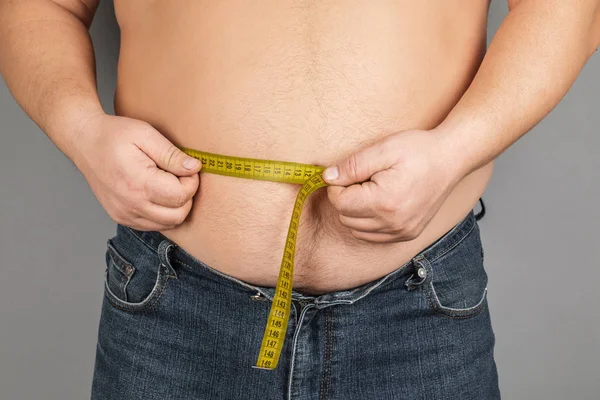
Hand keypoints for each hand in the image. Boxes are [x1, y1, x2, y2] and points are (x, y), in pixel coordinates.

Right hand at [70, 113, 201, 230]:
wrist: (84, 142)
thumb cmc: (114, 135)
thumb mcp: (146, 135)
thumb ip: (172, 155)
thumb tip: (194, 168)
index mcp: (138, 184)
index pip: (181, 196)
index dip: (192, 182)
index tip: (187, 168)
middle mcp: (131, 205)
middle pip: (178, 214)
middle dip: (187, 196)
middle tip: (180, 176)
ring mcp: (124, 215)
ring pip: (168, 224)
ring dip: (176, 206)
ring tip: (168, 184)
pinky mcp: (122, 218)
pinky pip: (153, 225)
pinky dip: (163, 213)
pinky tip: (158, 193)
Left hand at [322, 129, 462, 242]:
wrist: (451, 159)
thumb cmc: (419, 150)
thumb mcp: (383, 149)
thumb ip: (352, 166)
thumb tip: (327, 177)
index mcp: (384, 202)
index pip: (339, 203)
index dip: (338, 186)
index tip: (350, 173)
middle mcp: (392, 223)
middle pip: (345, 218)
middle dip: (346, 198)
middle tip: (363, 179)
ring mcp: (401, 232)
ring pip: (356, 230)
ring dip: (355, 212)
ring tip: (372, 190)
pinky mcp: (407, 234)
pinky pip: (373, 237)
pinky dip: (368, 223)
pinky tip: (378, 204)